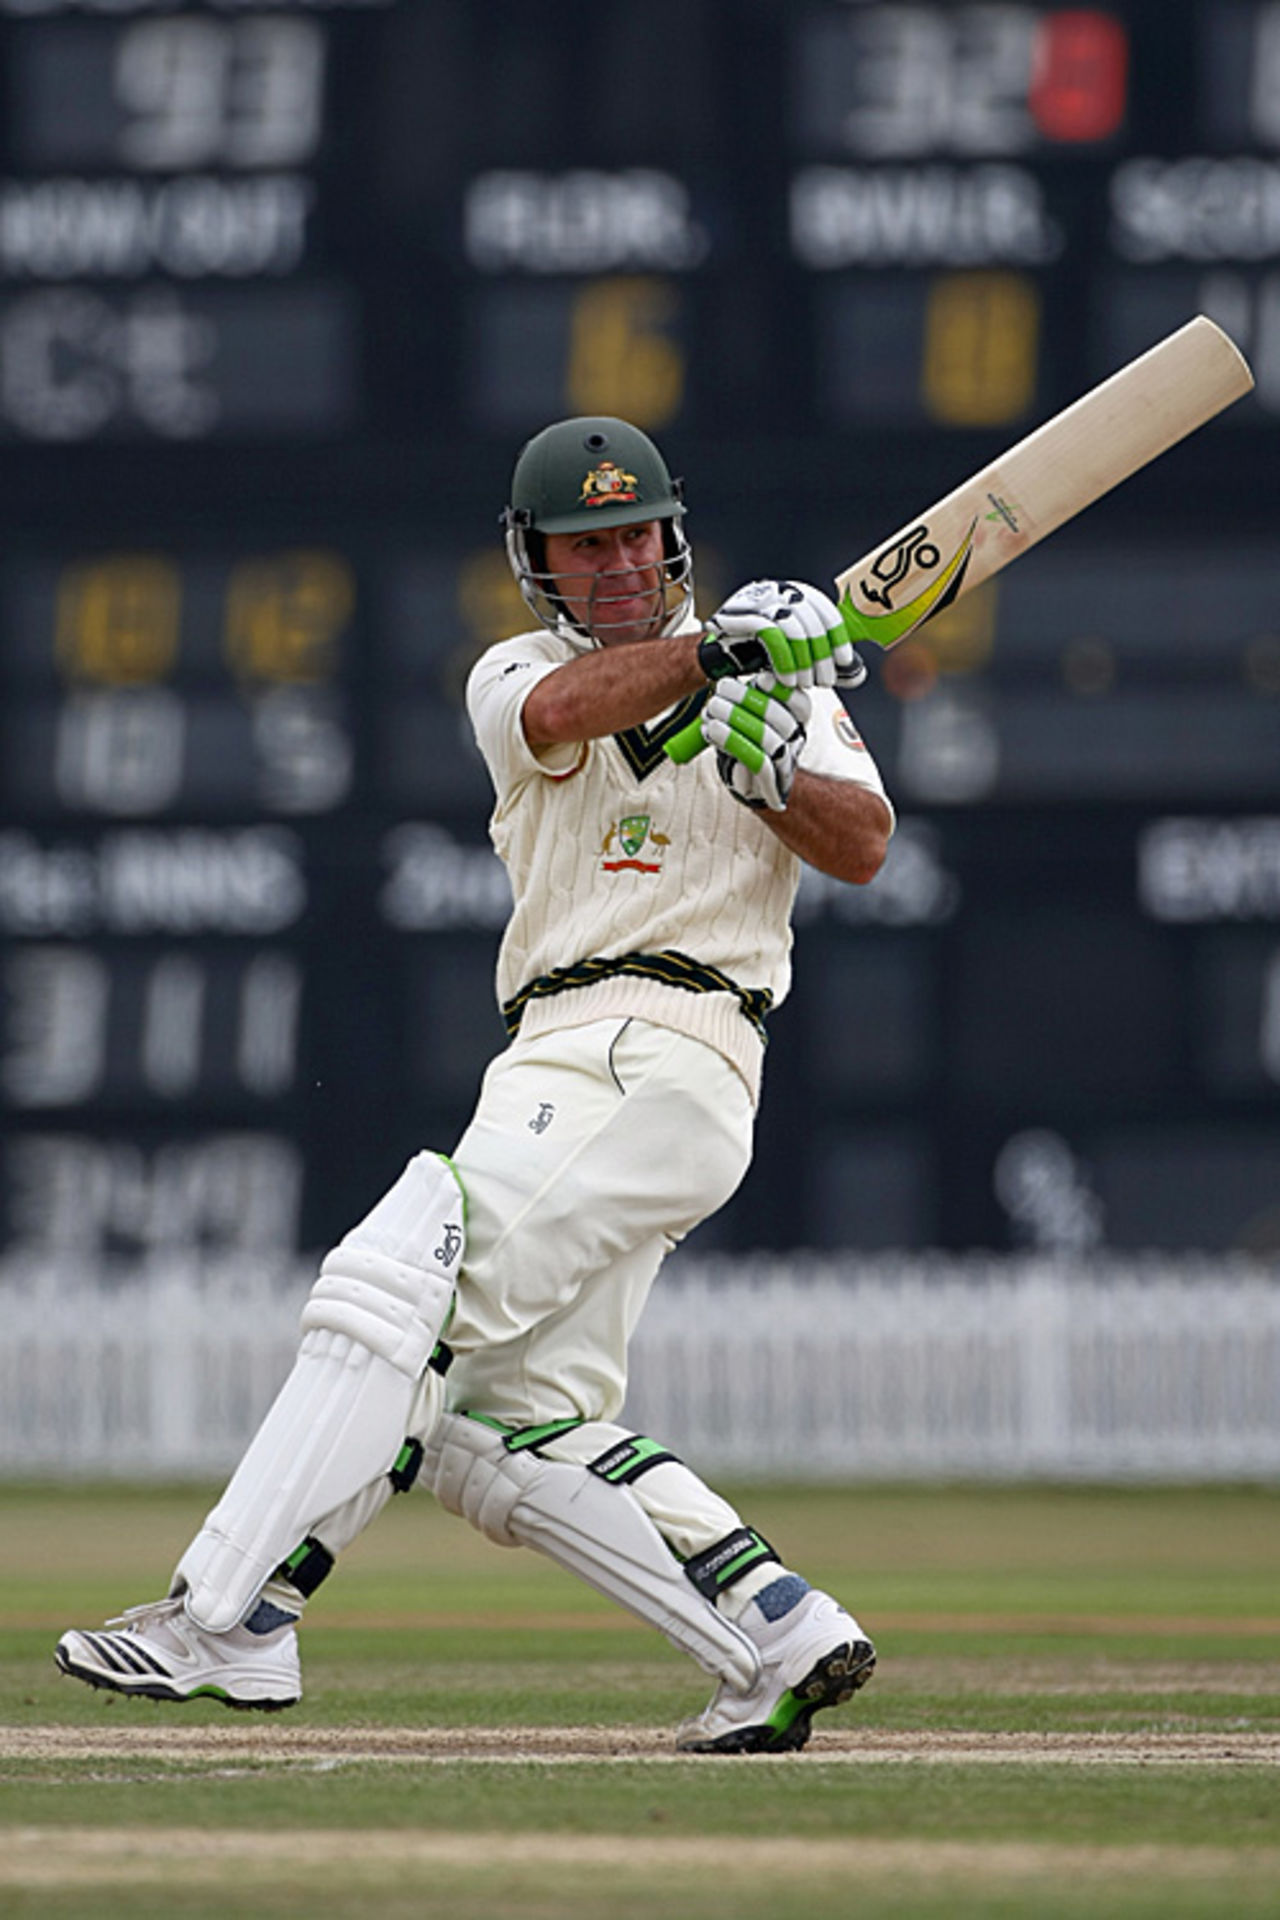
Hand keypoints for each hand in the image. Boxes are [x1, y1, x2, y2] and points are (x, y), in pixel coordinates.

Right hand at [698, 580, 865, 689]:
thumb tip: (855, 674)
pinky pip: (771, 635)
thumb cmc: (760, 651)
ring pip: (793, 627)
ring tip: (803, 683)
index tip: (843, 660)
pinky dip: (784, 661)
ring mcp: (758, 600)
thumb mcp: (796, 652)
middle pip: (811, 619)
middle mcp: (778, 591)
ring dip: (803, 661)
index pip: (824, 609)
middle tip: (823, 681)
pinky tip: (786, 680)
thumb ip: (823, 659)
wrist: (720, 652)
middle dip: (821, 656)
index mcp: (795, 593)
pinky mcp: (742, 615)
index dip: (838, 636)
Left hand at [701, 676, 810, 810]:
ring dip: (736, 719)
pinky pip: (755, 761)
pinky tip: (711, 729)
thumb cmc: (749, 736)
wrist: (748, 778)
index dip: (783, 692)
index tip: (760, 679)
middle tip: (721, 687)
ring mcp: (784, 762)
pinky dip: (732, 742)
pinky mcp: (768, 781)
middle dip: (749, 700)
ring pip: (768, 740)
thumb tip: (730, 680)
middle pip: (783, 721)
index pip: (801, 705)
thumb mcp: (754, 711)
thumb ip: (751, 695)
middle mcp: (796, 740)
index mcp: (797, 721)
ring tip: (711, 706)